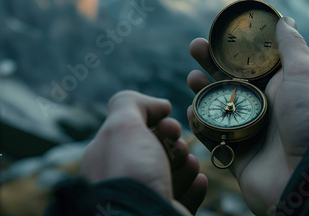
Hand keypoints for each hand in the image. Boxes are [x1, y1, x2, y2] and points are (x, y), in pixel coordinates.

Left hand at [81, 91, 207, 214]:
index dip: (157, 122)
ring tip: (189, 165)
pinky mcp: (168, 211)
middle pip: (160, 150)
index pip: (138, 132)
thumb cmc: (129, 174)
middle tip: (178, 147)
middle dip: (175, 143)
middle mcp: (127, 178)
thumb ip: (131, 103)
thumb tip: (159, 105)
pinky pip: (187, 195)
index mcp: (109, 157)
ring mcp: (148, 197)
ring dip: (188, 163)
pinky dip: (195, 186)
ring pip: (176, 171)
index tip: (168, 124)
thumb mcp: (122, 126)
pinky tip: (199, 181)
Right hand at [187, 17, 308, 214]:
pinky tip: (190, 109)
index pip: (252, 62)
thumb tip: (285, 20)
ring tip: (192, 78)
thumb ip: (292, 46)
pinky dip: (200, 124)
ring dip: (203, 91)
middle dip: (211, 63)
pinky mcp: (239, 154)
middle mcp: (267, 106)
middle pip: (231, 80)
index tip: (217, 33)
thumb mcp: (306, 73)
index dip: (234, 47)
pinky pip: (214, 137)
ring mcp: (252, 130)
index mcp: (283, 86)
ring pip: (220, 106)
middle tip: (195, 47)